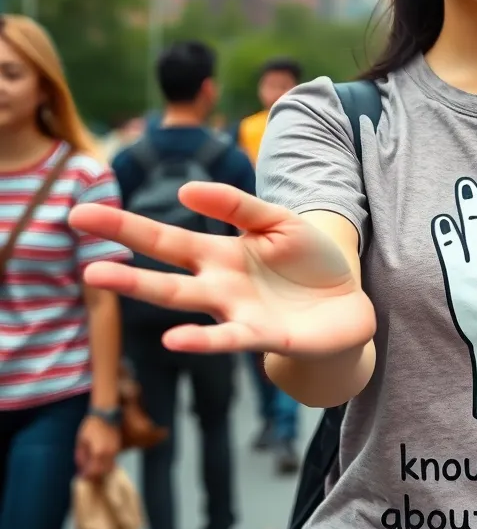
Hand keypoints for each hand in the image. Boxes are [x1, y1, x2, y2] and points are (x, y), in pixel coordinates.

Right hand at [68, 184, 375, 356]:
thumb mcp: (278, 221)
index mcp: (219, 254)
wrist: (349, 304)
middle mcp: (217, 285)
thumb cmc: (309, 261)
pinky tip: (174, 340)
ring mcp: (235, 312)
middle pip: (161, 270)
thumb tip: (185, 189)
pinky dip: (202, 340)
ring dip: (142, 289)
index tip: (79, 213)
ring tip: (100, 277)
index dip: (124, 226)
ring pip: (182, 301)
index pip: (163, 239)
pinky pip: (228, 338)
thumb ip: (238, 205)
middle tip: (74, 240)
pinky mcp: (263, 336)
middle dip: (118, 257)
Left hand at [76, 414, 120, 478]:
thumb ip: (81, 456)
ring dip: (101, 471)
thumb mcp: (82, 441)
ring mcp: (115, 450)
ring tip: (93, 470)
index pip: (93, 471)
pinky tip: (100, 463)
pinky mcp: (118, 447)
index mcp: (98, 452)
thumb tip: (81, 468)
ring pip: (109, 468)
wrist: (106, 414)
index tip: (80, 476)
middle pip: (102, 472)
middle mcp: (108, 454)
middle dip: (94, 476)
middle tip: (86, 475)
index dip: (86, 476)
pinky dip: (107, 465)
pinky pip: (113, 461)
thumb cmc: (91, 426)